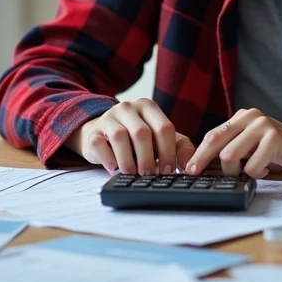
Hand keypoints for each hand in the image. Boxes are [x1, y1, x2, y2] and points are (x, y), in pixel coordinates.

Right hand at [64, 99, 195, 175]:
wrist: (104, 137)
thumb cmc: (138, 141)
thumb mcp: (161, 140)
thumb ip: (179, 148)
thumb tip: (189, 166)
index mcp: (148, 107)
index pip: (164, 127)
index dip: (168, 152)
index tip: (168, 171)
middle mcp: (128, 107)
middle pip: (142, 133)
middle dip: (148, 159)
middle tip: (150, 175)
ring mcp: (108, 117)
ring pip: (120, 137)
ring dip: (128, 161)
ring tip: (133, 174)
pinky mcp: (93, 132)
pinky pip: (100, 145)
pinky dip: (109, 161)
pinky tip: (115, 169)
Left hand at [185, 108, 281, 178]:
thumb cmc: (281, 152)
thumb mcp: (252, 146)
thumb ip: (233, 147)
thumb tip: (203, 165)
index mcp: (243, 117)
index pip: (213, 135)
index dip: (198, 154)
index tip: (188, 170)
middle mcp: (251, 116)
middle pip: (215, 141)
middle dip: (203, 161)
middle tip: (197, 175)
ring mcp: (263, 125)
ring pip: (229, 155)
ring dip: (236, 172)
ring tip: (250, 172)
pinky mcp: (274, 139)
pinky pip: (251, 166)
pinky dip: (256, 173)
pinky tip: (267, 170)